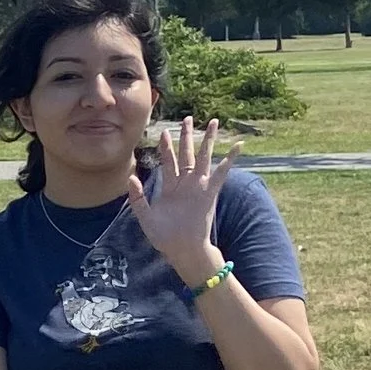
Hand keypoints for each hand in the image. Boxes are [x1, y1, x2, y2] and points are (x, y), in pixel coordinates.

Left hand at [128, 115, 236, 286]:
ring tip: (213, 122)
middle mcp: (185, 184)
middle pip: (187, 153)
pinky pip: (221, 173)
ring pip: (204, 157)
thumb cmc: (164, 238)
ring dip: (208, 140)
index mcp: (170, 187)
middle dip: (187, 136)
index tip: (164, 131)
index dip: (166, 147)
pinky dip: (230, 159)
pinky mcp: (210, 193)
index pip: (168, 161)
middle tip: (187, 118)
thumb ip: (138, 198)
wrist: (182, 251)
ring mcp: (198, 187)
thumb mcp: (145, 217)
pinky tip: (238, 145)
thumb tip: (132, 177)